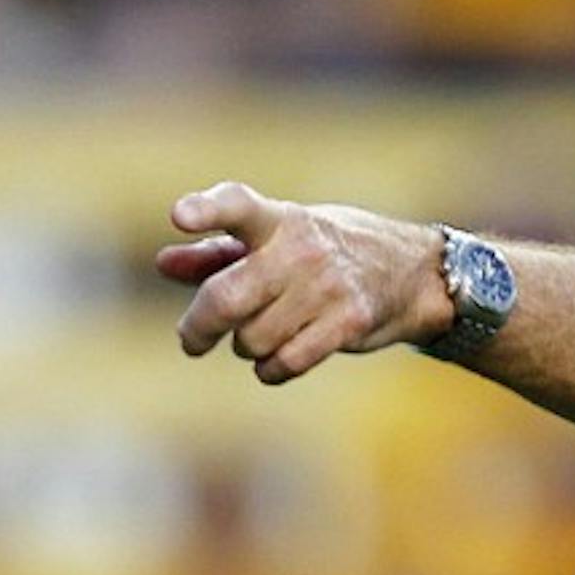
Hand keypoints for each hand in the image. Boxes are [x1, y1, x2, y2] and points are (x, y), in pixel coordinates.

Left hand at [156, 182, 451, 383]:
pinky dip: (271, 369)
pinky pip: (285, 362)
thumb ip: (217, 253)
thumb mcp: (275, 241)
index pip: (237, 205)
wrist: (410, 272)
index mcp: (278, 220)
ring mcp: (327, 286)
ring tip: (260, 336)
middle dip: (197, 329)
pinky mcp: (348, 322)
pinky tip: (275, 361)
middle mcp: (300, 248)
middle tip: (192, 340)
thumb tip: (163, 264)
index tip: (178, 216)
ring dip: (246, 347)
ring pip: (251, 339)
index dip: (207, 210)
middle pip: (226, 298)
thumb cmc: (325, 254)